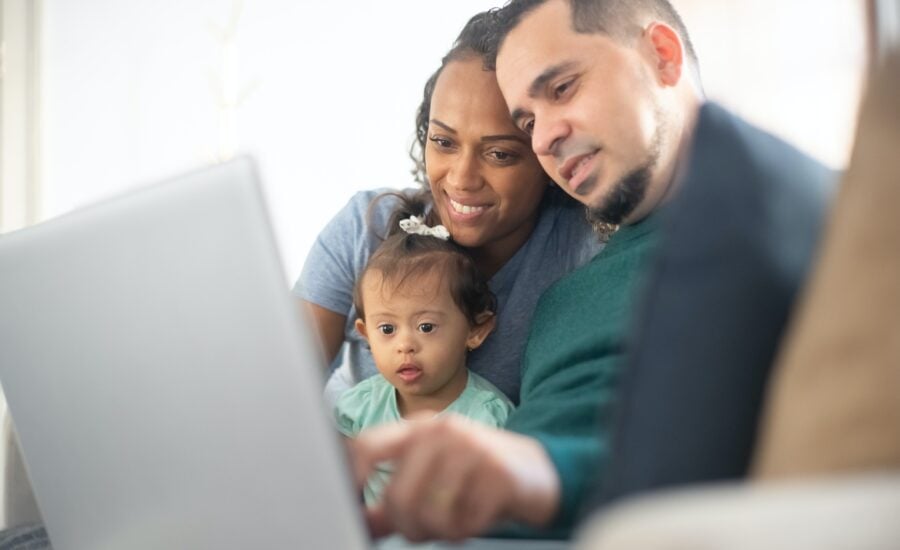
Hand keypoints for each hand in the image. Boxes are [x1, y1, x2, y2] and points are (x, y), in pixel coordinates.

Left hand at [349, 414, 559, 541]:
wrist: (539, 469)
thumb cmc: (478, 473)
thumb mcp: (434, 475)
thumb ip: (395, 496)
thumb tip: (359, 520)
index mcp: (419, 429)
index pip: (367, 447)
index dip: (350, 479)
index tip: (348, 507)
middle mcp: (442, 433)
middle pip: (397, 496)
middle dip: (406, 526)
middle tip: (423, 530)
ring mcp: (471, 451)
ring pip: (429, 514)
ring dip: (439, 531)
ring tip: (454, 521)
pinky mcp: (498, 476)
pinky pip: (464, 523)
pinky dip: (467, 531)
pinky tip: (478, 517)